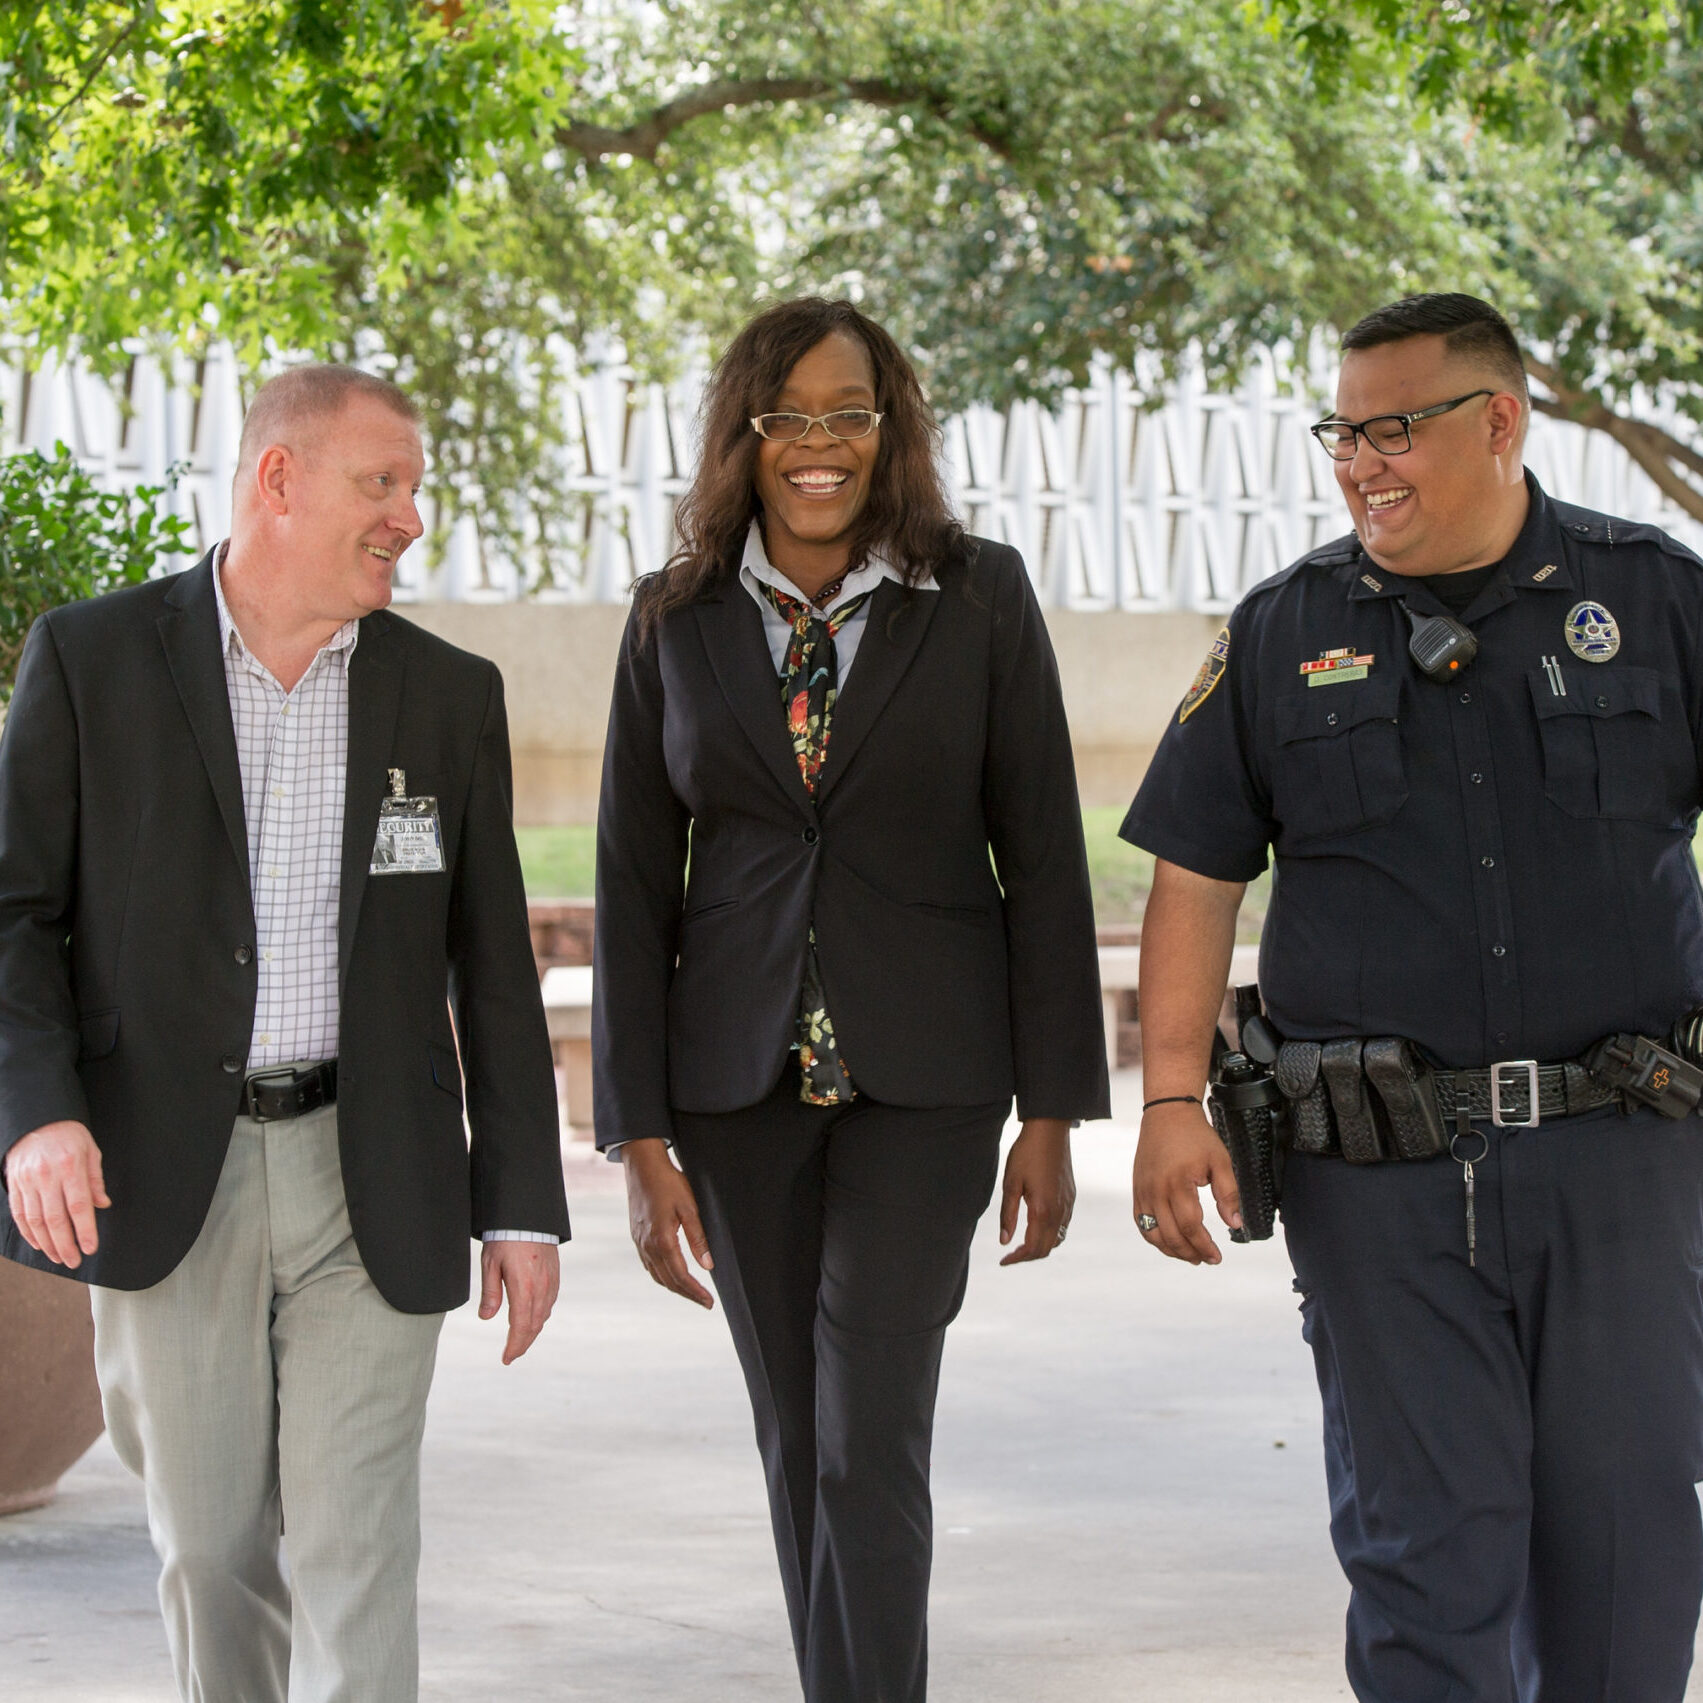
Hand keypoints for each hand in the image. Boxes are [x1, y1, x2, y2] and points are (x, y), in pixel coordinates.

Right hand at [4, 1121, 109, 1268]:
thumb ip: (95, 1179)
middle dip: (65, 1245)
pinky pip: (19, 1214)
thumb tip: (103, 1204)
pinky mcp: (14, 1184)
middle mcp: (47, 1176)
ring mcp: (27, 1181)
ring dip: (47, 1244)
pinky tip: (39, 1244)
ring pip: (36, 1221)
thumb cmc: (69, 1135)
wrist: (37, 1119)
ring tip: (58, 1257)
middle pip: (56, 1219)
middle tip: (74, 1261)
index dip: (84, 1230)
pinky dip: (28, 1233)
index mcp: (71, 1167)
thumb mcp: (90, 1150)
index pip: (79, 1206)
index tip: (90, 1248)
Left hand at [478, 1241, 559, 1363]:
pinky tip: (533, 1317)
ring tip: (520, 1339)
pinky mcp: (555, 1275)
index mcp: (524, 1288)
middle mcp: (541, 1288)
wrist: (527, 1215)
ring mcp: (551, 1281)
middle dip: (523, 1343)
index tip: (506, 1358)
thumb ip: (490, 1293)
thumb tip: (486, 1318)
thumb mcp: (490, 1264)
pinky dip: (541, 1315)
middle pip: (534, 1326)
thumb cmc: (505, 1237)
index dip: (514, 1346)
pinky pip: (549, 1302)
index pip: (521, 1327)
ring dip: (532, 1331)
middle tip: (512, 1354)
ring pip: (544, 1315)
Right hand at [622, 1139, 714, 1307]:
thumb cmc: (669, 1183)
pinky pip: (649, 1265)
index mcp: (662, 1240)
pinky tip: (671, 1275)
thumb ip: (698, 1238)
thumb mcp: (689, 1208)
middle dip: (687, 1294)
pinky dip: (662, 1275)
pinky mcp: (636, 1237)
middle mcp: (648, 1246)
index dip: (696, 1292)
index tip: (709, 1302)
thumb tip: (708, 1266)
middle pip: (668, 1281)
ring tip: (691, 1292)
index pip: (681, 1276)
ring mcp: (639, 1243)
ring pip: (657, 1275)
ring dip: (674, 1287)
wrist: (642, 1166)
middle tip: (705, 1302)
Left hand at [998, 1117, 1074, 1265]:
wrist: (1050, 1130)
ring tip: (1021, 1244)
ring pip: (1057, 1239)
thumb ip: (1008, 1215)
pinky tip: (1036, 1226)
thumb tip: (1004, 1241)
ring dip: (1040, 1246)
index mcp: (1043, 1211)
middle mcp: (1060, 1212)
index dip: (1017, 1259)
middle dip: (1027, 1257)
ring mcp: (1068, 1205)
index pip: (1032, 1249)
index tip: (1003, 1261)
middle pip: (1046, 1249)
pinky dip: (1050, 1234)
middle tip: (1010, 1255)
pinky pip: (1063, 1225)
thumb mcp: (1010, 1183)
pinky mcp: (1071, 1197)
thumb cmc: (1027, 1154)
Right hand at [1132, 1100, 1240, 1264]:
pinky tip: (1170, 1241)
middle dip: (1190, 1253)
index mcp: (1178, 1183)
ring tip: (1190, 1255)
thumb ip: (1228, 1194)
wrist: (1167, 1113)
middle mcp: (1155, 1190)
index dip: (1204, 1246)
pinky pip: (1141, 1223)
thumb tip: (1234, 1224)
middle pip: (1170, 1235)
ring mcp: (1143, 1191)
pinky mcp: (1137, 1190)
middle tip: (1207, 1259)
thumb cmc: (1195, 1136)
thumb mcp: (1220, 1161)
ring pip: (1152, 1234)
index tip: (1217, 1257)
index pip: (1190, 1226)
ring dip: (1172, 1250)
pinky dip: (1154, 1237)